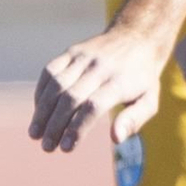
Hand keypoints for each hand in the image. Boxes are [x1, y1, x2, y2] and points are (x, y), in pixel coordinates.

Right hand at [29, 23, 167, 153]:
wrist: (138, 37)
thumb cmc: (143, 77)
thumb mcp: (150, 100)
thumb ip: (134, 120)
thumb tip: (116, 139)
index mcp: (119, 81)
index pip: (93, 106)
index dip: (77, 128)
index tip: (66, 148)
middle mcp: (99, 67)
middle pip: (70, 98)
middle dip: (55, 125)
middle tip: (47, 146)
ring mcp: (83, 57)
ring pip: (56, 84)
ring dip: (42, 111)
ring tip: (35, 134)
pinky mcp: (72, 51)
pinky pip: (50, 71)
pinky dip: (41, 92)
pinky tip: (39, 111)